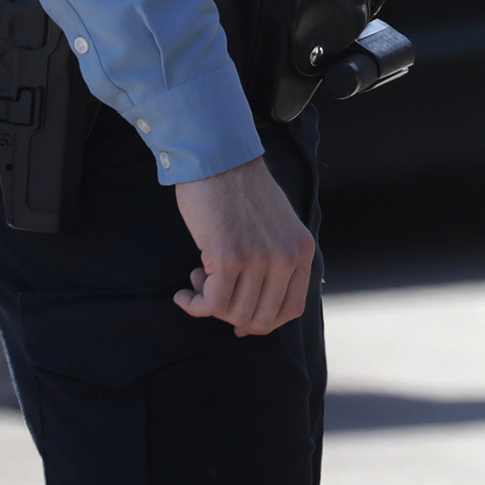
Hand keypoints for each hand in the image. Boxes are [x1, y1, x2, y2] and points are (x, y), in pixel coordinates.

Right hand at [173, 156, 315, 335]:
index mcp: (301, 251)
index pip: (292, 310)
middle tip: (213, 295)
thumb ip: (275, 264)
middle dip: (232, 316)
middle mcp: (286, 258)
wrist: (220, 161)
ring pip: (234, 313)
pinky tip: (183, 294)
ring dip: (209, 305)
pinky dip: (193, 305)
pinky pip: (210, 304)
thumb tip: (254, 317)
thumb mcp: (277, 228)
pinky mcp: (229, 256)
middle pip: (261, 318)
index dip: (263, 323)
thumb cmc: (241, 194)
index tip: (240, 322)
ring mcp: (259, 259)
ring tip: (199, 279)